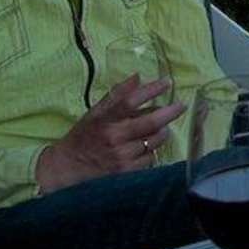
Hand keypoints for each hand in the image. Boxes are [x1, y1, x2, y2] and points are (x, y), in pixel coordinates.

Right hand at [36, 75, 185, 193]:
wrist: (67, 168)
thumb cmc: (84, 136)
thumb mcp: (96, 113)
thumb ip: (117, 95)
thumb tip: (138, 76)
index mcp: (105, 119)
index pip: (131, 101)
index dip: (151, 90)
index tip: (167, 82)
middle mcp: (114, 137)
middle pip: (150, 122)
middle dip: (170, 112)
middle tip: (180, 105)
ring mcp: (122, 156)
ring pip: (154, 140)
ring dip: (161, 132)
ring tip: (159, 128)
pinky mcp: (126, 172)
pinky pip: (151, 158)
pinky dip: (152, 150)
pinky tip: (145, 148)